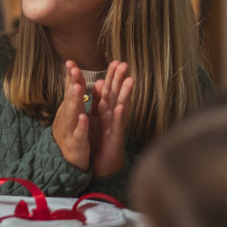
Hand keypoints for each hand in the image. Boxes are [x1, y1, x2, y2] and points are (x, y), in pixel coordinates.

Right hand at [52, 60, 90, 170]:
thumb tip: (75, 81)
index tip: (71, 62)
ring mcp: (70, 131)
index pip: (70, 91)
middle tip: (74, 68)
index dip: (71, 77)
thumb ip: (75, 100)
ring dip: (75, 100)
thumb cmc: (71, 138)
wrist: (66, 165)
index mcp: (68, 112)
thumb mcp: (72, 117)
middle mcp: (66, 119)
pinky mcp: (76, 145)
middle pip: (70, 98)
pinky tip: (84, 117)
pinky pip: (79, 134)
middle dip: (73, 83)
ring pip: (72, 114)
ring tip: (79, 87)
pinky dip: (81, 126)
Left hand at [87, 61, 133, 178]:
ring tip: (129, 81)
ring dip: (125, 95)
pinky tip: (119, 107)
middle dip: (120, 80)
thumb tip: (99, 82)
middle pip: (116, 95)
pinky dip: (118, 117)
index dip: (112, 76)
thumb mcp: (97, 117)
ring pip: (120, 108)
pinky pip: (116, 127)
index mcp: (106, 110)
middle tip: (124, 64)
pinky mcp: (115, 140)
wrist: (102, 165)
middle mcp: (113, 116)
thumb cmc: (101, 140)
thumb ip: (98, 101)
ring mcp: (115, 127)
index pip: (109, 90)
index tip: (115, 61)